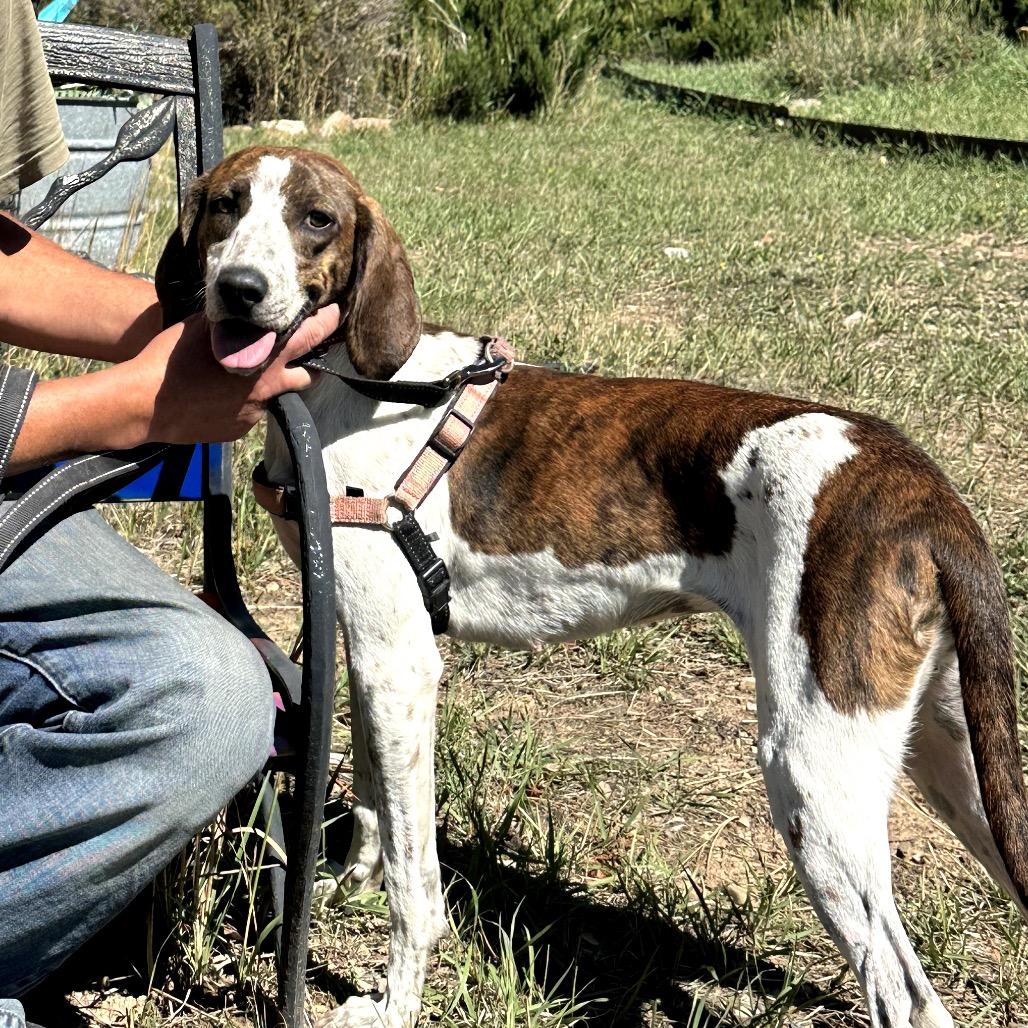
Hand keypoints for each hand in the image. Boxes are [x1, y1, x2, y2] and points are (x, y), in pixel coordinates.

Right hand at [132, 305, 340, 444]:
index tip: (335, 314)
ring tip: (259, 376)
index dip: (327, 322)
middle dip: (311, 365)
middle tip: (302, 355)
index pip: (312, 335)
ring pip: (281, 396)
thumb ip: (233, 321)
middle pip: (311, 376)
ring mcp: (258, 411)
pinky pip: (255, 413)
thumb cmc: (171, 358)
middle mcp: (270, 385)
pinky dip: (248, 403)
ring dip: (277, 386)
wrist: (148, 404)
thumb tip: (244, 311)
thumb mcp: (204, 326)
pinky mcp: (243, 429)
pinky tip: (225, 396)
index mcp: (265, 354)